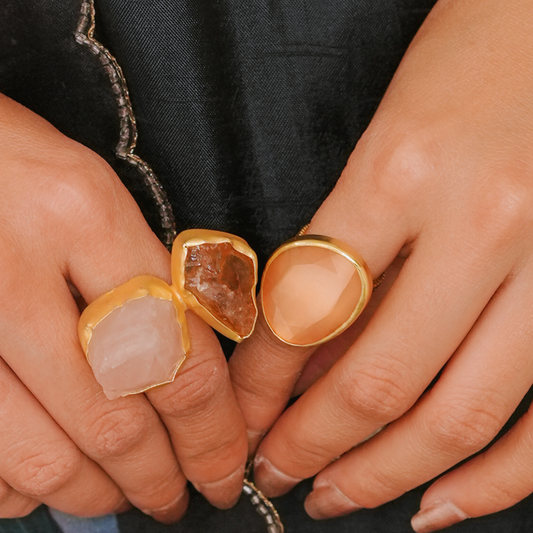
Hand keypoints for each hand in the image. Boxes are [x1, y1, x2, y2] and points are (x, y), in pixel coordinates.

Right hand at [0, 94, 245, 520]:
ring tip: (124, 495)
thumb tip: (190, 380)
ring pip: (43, 454)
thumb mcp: (100, 200)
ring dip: (97, 493)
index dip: (213, 432)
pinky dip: (23, 487)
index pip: (177, 353)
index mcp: (85, 214)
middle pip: (115, 418)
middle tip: (180, 495)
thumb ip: (150, 284)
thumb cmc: (26, 171)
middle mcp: (18, 267)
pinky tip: (49, 478)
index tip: (226, 465)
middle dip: (161, 477)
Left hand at [230, 0, 532, 530]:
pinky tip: (435, 505)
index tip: (241, 419)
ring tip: (334, 497)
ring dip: (383, 474)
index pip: (305, 308)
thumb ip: (346, 259)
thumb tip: (301, 364)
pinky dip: (491, 479)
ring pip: (457, 413)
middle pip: (376, 378)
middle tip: (275, 476)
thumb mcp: (382, 149)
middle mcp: (480, 221)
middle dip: (312, 445)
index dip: (262, 383)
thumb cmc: (462, 71)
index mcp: (402, 169)